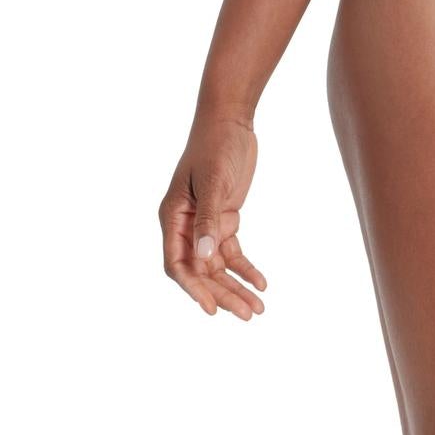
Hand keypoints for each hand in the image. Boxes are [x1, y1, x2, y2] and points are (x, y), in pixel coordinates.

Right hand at [159, 113, 267, 318]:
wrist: (230, 120)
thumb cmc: (215, 145)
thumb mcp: (212, 181)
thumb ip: (208, 219)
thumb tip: (205, 257)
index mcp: (172, 218)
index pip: (177, 265)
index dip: (193, 289)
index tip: (211, 309)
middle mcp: (185, 226)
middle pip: (201, 272)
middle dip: (222, 294)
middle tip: (247, 314)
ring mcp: (205, 224)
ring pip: (217, 266)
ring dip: (236, 287)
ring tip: (257, 309)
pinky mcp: (224, 218)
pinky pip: (232, 252)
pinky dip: (245, 268)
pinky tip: (261, 282)